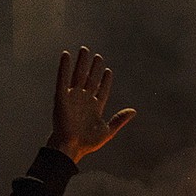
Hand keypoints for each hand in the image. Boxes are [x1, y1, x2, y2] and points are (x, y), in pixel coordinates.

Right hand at [46, 47, 135, 163]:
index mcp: (95, 108)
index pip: (101, 90)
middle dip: (94, 68)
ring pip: (78, 75)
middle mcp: (84, 100)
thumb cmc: (88, 142)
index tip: (108, 70)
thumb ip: (120, 120)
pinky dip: (64, 67)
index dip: (105, 80)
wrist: (72, 146)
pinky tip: (66, 55)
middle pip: (90, 80)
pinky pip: (62, 78)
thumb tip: (134, 111)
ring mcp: (73, 97)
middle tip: (98, 56)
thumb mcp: (108, 131)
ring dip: (81, 63)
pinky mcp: (61, 97)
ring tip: (85, 49)